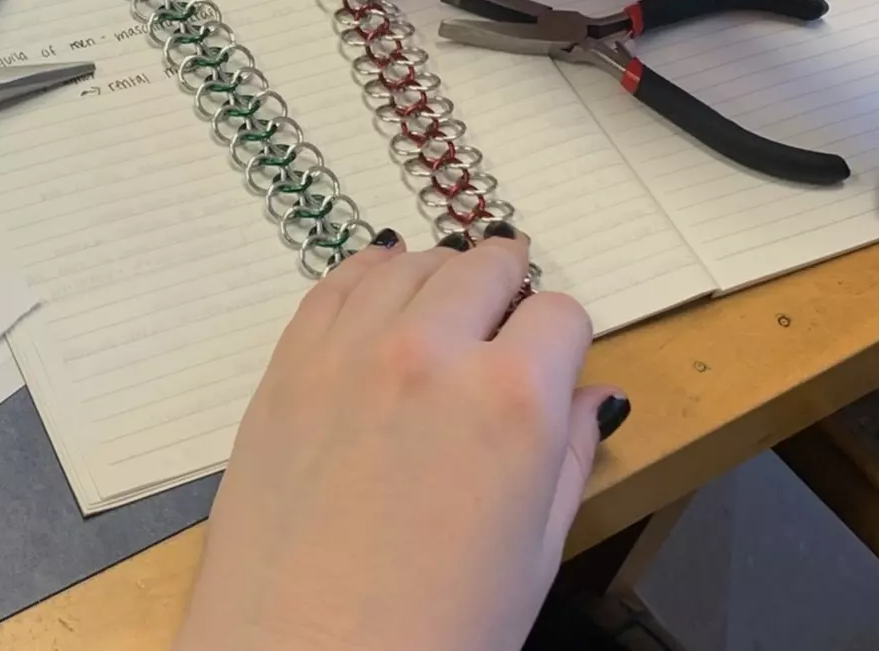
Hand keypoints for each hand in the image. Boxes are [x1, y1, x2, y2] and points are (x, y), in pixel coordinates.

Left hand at [172, 227, 627, 650]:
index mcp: (511, 400)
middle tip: (508, 313)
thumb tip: (591, 398)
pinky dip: (367, 274)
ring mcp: (349, 353)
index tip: (555, 359)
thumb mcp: (534, 555)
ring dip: (440, 274)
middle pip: (484, 266)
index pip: (560, 313)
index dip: (565, 337)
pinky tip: (380, 282)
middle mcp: (431, 353)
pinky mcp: (288, 368)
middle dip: (508, 284)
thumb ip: (569, 458)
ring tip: (448, 300)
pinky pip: (334, 286)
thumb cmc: (430, 632)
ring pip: (410, 264)